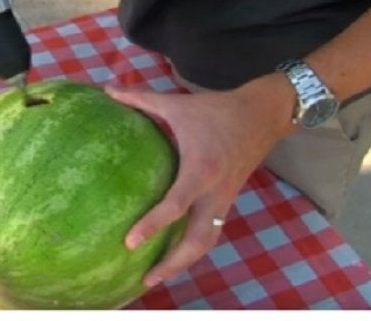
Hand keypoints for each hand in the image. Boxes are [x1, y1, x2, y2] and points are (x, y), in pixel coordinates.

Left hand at [105, 73, 295, 288]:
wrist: (262, 115)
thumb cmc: (216, 110)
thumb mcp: (177, 104)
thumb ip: (141, 99)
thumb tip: (108, 90)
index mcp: (201, 168)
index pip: (176, 205)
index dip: (153, 225)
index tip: (130, 242)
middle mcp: (215, 191)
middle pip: (198, 241)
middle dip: (173, 264)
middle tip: (145, 280)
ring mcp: (225, 199)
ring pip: (208, 241)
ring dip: (185, 262)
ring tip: (158, 276)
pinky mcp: (228, 200)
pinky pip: (212, 230)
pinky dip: (194, 246)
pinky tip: (174, 253)